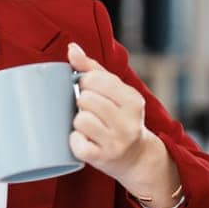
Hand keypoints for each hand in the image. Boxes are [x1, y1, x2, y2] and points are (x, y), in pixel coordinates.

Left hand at [65, 42, 177, 203]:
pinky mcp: (103, 159)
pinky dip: (76, 142)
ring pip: (80, 120)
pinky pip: (76, 143)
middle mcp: (128, 122)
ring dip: (79, 122)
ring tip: (90, 126)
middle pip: (85, 99)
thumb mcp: (115, 91)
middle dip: (82, 103)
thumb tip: (72, 48)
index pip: (93, 79)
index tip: (91, 91)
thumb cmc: (120, 117)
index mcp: (133, 100)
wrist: (136, 157)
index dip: (85, 83)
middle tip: (91, 111)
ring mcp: (117, 142)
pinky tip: (86, 141)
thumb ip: (93, 68)